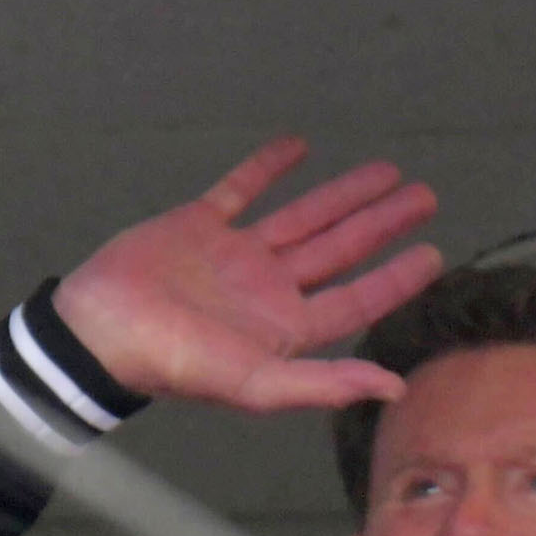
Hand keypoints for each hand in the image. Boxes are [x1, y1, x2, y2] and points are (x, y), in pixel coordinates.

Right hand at [52, 137, 443, 411]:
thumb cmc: (175, 365)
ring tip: (385, 171)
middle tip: (425, 196)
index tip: (434, 251)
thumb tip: (394, 387)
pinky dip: (268, 167)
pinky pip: (241, 189)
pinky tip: (299, 148)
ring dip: (344, 195)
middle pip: (342, 250)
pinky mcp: (198, 224)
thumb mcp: (257, 385)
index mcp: (288, 328)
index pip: (358, 298)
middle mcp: (270, 289)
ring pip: (304, 216)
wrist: (100, 331)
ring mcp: (236, 255)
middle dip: (383, 223)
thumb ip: (327, 385)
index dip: (398, 277)